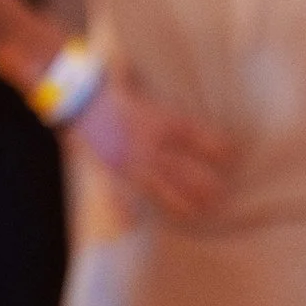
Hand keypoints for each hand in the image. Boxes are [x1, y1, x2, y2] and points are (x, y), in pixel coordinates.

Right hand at [68, 67, 226, 217]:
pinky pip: (116, 191)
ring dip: (181, 201)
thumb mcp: (134, 81)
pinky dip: (123, 208)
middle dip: (204, 183)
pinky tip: (133, 225)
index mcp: (155, 120)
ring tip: (200, 214)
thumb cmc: (105, 85)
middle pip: (182, 168)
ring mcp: (127, 158)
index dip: (214, 146)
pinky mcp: (107, 167)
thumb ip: (153, 91)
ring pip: (159, 186)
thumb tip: (174, 80)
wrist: (73, 94)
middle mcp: (145, 143)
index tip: (232, 155)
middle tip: (223, 196)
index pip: (193, 135)